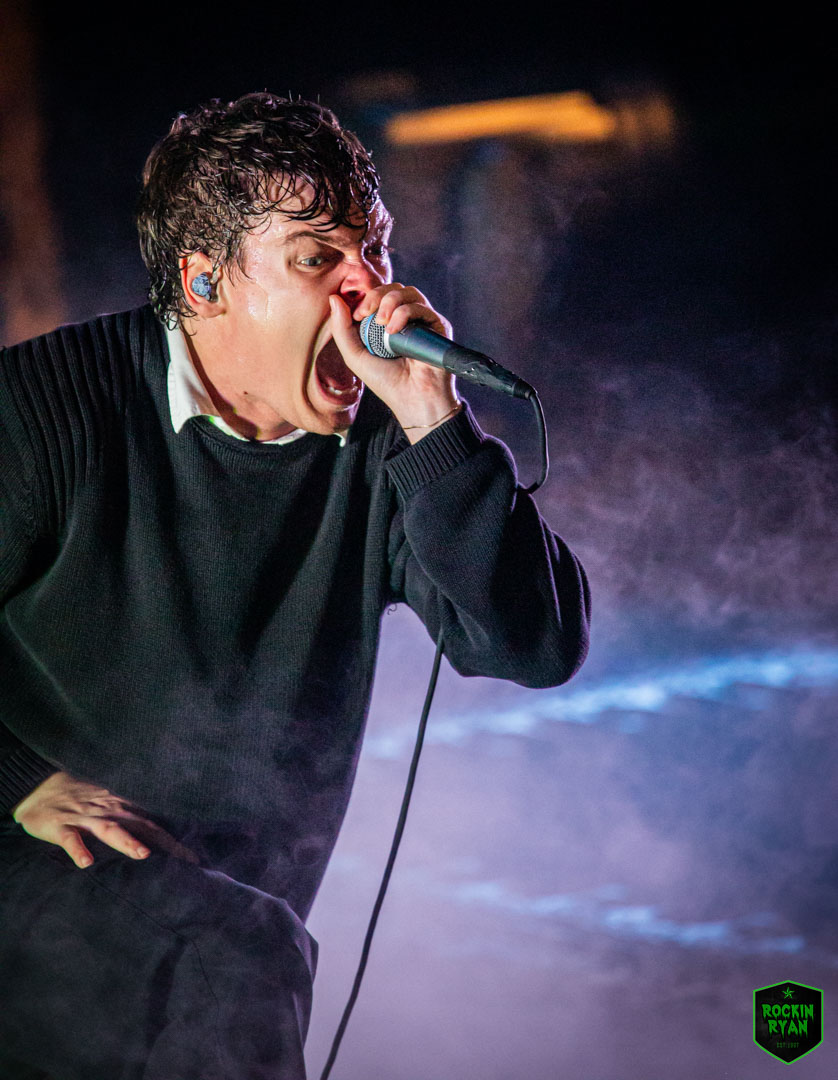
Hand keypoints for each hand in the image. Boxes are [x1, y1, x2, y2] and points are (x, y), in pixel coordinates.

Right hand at [11, 771, 195, 867]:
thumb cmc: (78, 802)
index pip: (153, 826)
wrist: (40, 787)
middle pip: (140, 826)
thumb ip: (128, 822)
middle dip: (163, 843)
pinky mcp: (60, 825)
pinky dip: (78, 849)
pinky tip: (86, 863)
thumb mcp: (107, 809)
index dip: (173, 841)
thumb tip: (154, 841)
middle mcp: (108, 812)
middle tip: (183, 859)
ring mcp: (85, 818)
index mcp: (120, 810)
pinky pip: (70, 838)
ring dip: (127, 841)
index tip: (194, 858)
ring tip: (143, 855)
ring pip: (109, 829)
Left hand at [329, 284, 459, 441]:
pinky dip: (404, 313)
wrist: (412, 400)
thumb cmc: (386, 382)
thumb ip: (341, 328)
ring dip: (390, 302)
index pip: (378, 295)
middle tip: (367, 314)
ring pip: (408, 293)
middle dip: (376, 296)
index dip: (367, 297)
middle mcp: (406, 319)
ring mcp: (422, 321)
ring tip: (382, 323)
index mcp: (387, 323)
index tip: (357, 314)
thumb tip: (333, 298)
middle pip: (393, 288)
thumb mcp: (355, 355)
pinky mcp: (438, 326)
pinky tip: (394, 331)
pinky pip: (421, 307)